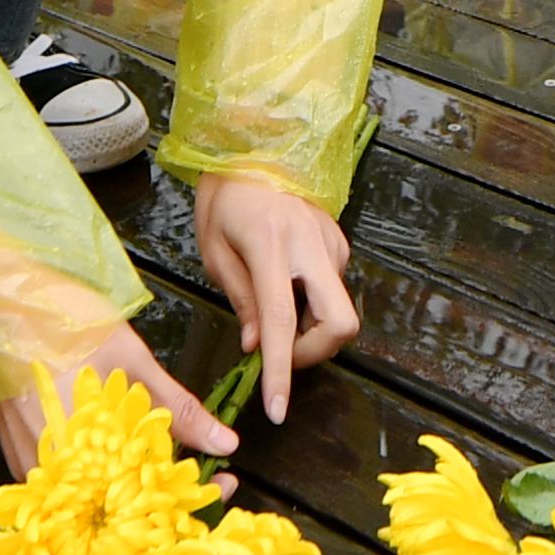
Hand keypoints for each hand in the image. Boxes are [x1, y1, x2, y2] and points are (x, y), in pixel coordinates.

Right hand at [0, 318, 238, 477]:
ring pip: (92, 500)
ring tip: (170, 471)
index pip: (147, 495)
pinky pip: (66, 486)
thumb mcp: (131, 361)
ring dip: (134, 491)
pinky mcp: (19, 458)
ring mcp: (31, 465)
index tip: (222, 484)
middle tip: (206, 480)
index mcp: (83, 443)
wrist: (0, 301)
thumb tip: (225, 442)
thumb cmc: (63, 321)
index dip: (191, 494)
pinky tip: (123, 462)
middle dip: (167, 496)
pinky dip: (99, 480)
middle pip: (120, 507)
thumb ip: (176, 408)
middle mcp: (52, 465)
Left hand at [192, 171, 359, 426]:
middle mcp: (311, 244)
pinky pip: (333, 289)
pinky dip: (311, 302)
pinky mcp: (340, 241)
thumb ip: (240, 299)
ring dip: (308, 326)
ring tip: (273, 302)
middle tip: (280, 354)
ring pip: (336, 309)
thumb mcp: (214, 249)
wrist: (253, 145)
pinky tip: (288, 279)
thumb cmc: (224, 197)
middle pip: (339, 323)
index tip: (278, 409)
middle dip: (314, 354)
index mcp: (271, 245)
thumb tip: (255, 345)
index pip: (280, 321)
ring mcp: (332, 242)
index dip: (279, 371)